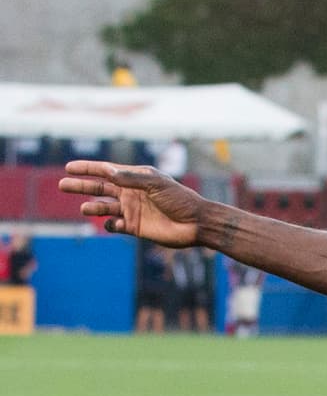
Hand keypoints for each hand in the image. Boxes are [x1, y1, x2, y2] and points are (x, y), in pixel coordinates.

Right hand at [59, 161, 202, 246]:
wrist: (196, 223)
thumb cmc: (180, 199)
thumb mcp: (156, 184)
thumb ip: (131, 179)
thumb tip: (107, 171)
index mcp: (137, 179)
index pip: (107, 171)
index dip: (88, 168)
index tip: (69, 167)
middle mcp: (132, 193)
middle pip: (100, 188)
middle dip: (81, 186)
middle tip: (62, 184)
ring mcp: (132, 210)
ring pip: (104, 207)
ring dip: (93, 207)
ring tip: (85, 208)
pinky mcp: (135, 227)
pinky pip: (115, 226)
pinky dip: (109, 225)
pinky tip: (113, 224)